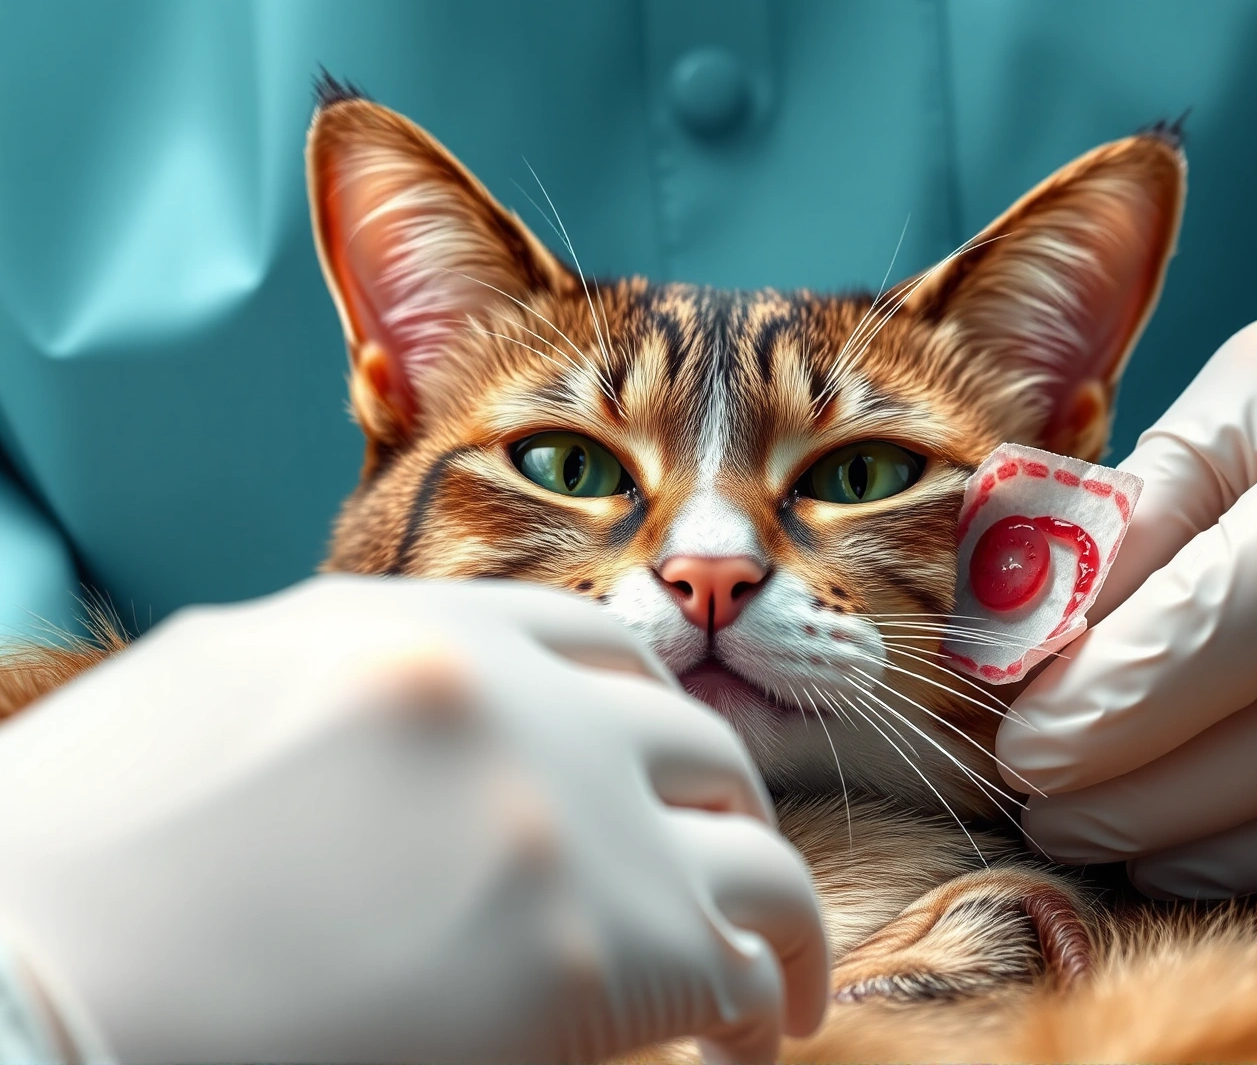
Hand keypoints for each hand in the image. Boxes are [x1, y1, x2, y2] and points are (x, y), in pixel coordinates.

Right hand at [0, 575, 826, 1063]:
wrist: (20, 990)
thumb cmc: (69, 870)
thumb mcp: (212, 699)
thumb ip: (349, 689)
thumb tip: (425, 735)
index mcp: (412, 631)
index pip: (592, 644)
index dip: (644, 716)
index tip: (663, 778)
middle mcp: (516, 701)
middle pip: (691, 745)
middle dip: (718, 818)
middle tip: (728, 885)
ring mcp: (573, 819)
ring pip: (756, 857)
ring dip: (781, 926)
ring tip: (781, 993)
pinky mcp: (604, 953)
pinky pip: (737, 969)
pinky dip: (756, 1007)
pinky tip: (742, 1044)